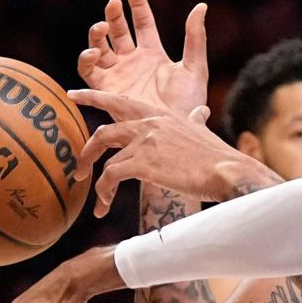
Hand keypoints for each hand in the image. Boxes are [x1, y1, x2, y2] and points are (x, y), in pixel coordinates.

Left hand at [69, 89, 282, 214]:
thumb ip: (195, 121)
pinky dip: (103, 194)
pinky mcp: (142, 163)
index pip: (120, 102)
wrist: (227, 171)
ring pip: (104, 159)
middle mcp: (149, 124)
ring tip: (98, 200)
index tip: (74, 94)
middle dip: (87, 152)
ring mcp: (144, 142)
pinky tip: (104, 207)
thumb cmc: (218, 156)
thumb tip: (201, 112)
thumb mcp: (202, 131)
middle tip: (78, 169)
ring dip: (97, 183)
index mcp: (160, 115)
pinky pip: (110, 177)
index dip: (94, 97)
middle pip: (104, 133)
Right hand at [79, 0, 207, 115]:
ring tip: (103, 26)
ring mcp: (118, 74)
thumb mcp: (195, 67)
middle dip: (114, 14)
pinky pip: (89, 70)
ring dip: (98, 34)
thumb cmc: (188, 104)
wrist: (174, 131)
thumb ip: (195, 37)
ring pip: (100, 46)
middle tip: (113, 3)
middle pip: (119, 30)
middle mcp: (132, 61)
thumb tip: (201, 6)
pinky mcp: (105, 90)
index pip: (142, 21)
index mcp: (153, 53)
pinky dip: (87, 58)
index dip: (136, 2)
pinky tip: (95, 51)